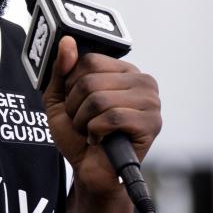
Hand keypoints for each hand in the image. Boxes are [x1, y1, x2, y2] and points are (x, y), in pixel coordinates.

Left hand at [43, 36, 161, 195]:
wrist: (89, 170)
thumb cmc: (78, 134)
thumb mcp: (60, 99)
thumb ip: (62, 70)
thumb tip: (67, 42)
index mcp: (124, 70)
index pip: (89, 60)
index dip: (71, 85)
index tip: (76, 103)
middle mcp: (142, 81)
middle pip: (91, 80)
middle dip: (76, 107)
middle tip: (83, 122)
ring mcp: (151, 102)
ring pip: (99, 99)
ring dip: (84, 121)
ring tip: (91, 131)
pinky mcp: (152, 124)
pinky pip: (112, 117)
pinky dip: (96, 132)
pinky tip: (101, 139)